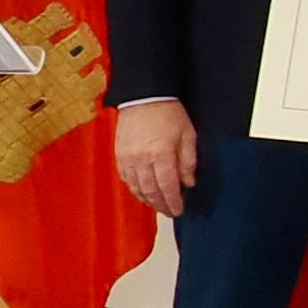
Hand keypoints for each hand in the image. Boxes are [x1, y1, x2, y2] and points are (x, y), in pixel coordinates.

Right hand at [115, 98, 194, 219]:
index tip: (179, 210)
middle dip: (161, 205)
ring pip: (136, 188)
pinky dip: (135, 189)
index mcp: (161, 154)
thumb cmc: (168, 112)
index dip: (173, 202)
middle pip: (151, 191)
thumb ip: (188, 161)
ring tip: (158, 205)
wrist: (144, 96)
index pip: (168, 186)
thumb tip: (189, 183)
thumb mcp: (188, 135)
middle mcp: (142, 159)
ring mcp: (127, 158)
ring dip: (148, 200)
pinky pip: (126, 178)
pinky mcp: (119, 155)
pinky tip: (142, 192)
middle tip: (170, 212)